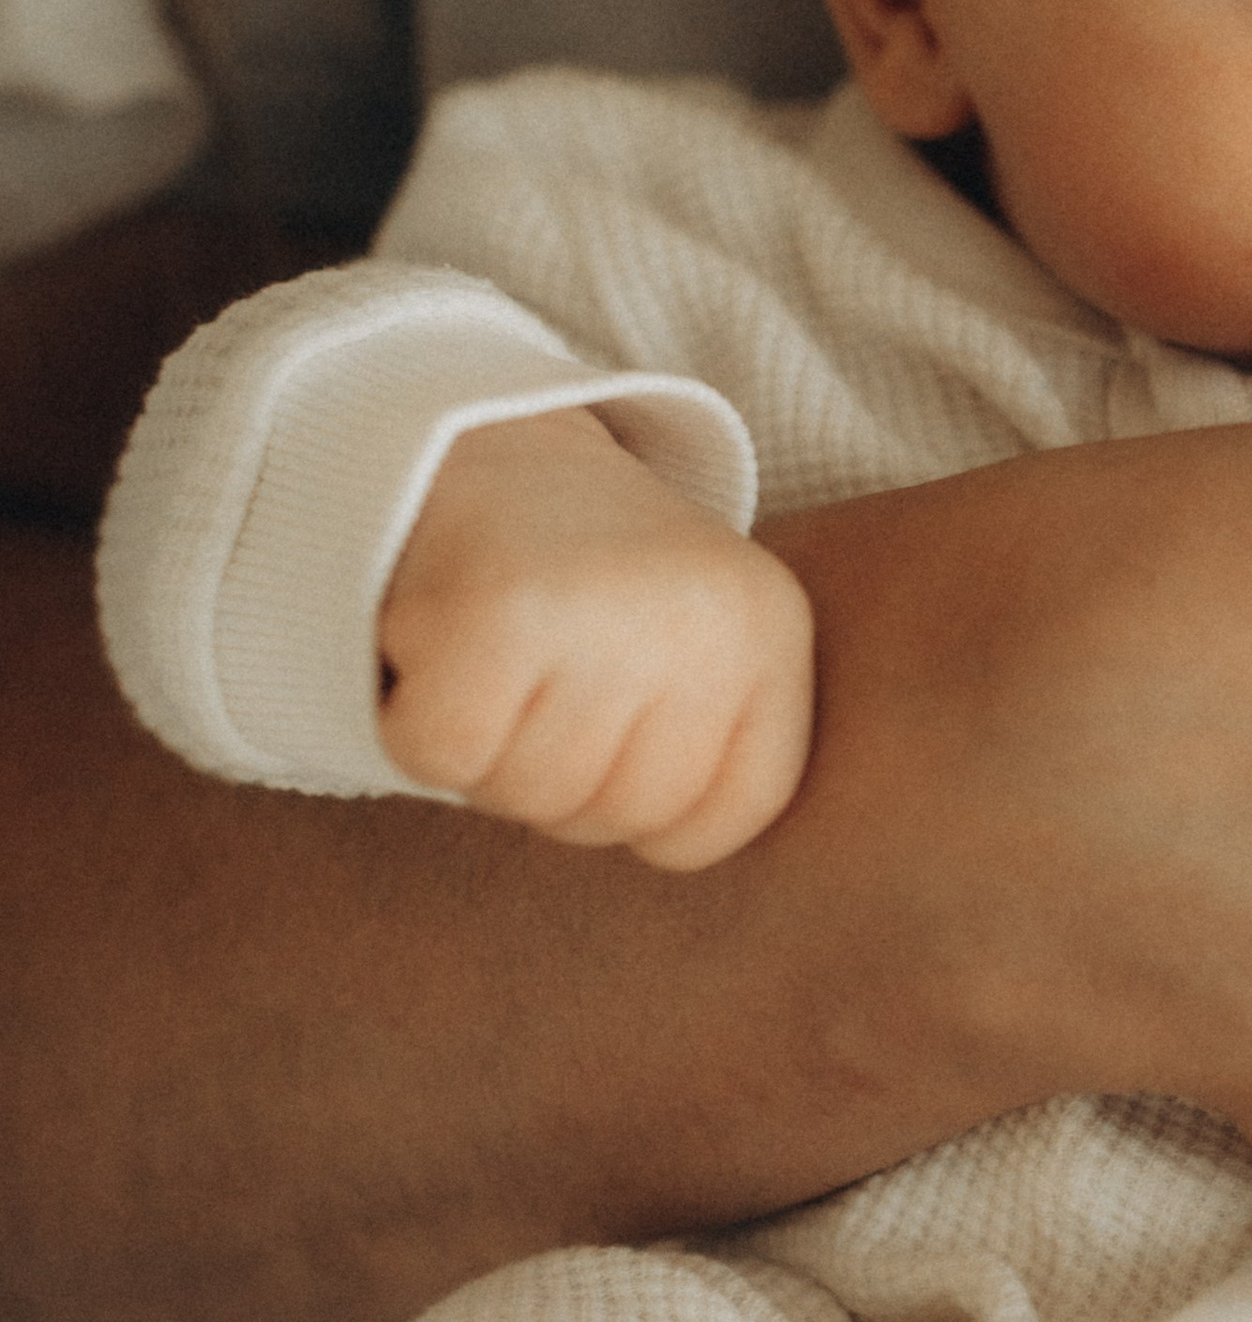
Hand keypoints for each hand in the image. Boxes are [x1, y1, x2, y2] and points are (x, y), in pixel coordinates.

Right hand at [378, 410, 814, 869]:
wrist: (472, 444)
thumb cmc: (586, 584)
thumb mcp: (690, 644)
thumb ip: (714, 746)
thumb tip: (701, 877)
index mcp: (768, 629)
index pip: (728, 818)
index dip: (651, 813)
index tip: (615, 735)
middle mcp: (701, 619)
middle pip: (621, 816)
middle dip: (559, 779)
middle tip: (537, 682)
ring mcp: (602, 613)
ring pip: (530, 796)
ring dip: (487, 754)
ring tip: (495, 661)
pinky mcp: (493, 612)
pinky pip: (443, 756)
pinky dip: (414, 726)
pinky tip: (439, 652)